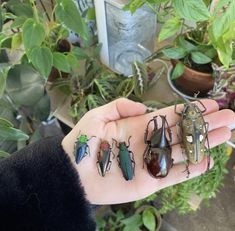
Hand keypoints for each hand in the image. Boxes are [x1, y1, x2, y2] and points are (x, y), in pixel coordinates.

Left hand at [62, 98, 234, 203]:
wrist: (74, 173)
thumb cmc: (83, 143)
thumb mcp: (97, 116)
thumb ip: (119, 106)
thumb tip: (143, 108)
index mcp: (139, 125)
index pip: (171, 116)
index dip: (191, 110)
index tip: (211, 104)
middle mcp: (149, 142)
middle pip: (182, 131)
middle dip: (206, 125)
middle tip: (229, 118)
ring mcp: (151, 161)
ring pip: (183, 151)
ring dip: (205, 143)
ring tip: (227, 134)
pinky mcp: (149, 180)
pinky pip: (174, 174)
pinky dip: (191, 169)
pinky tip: (208, 161)